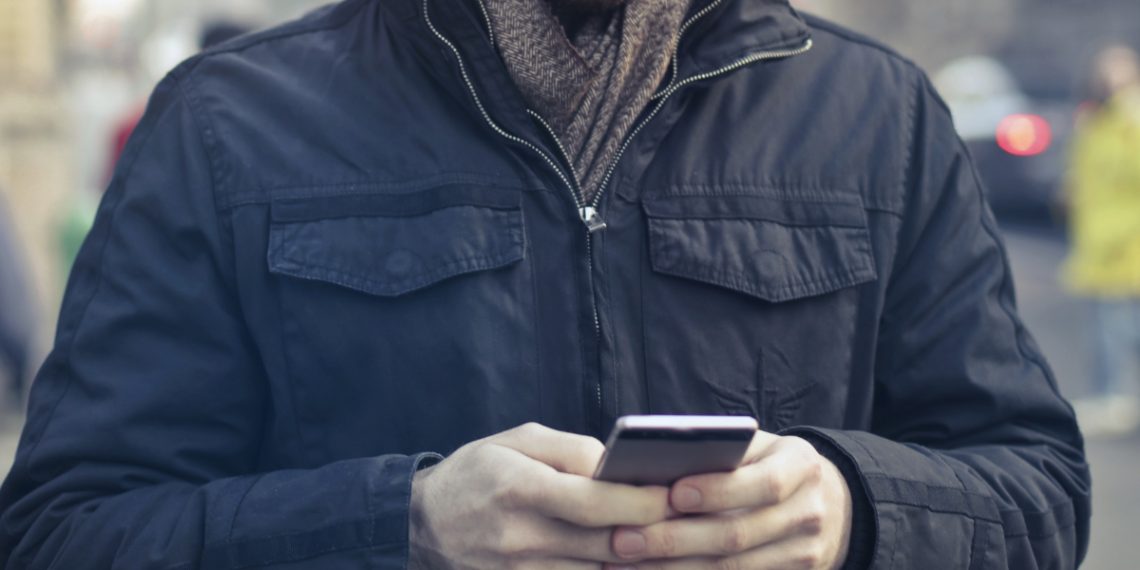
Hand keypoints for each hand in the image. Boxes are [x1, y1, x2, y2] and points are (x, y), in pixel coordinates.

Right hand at [409, 423, 671, 568]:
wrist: (424, 524)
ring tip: (667, 541)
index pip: (594, 502)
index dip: (642, 501)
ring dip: (636, 560)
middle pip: (605, 544)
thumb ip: (572, 450)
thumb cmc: (478, 472)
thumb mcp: (518, 441)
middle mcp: (519, 537)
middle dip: (653, 533)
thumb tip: (621, 468)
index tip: (675, 494)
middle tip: (686, 520)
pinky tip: (626, 560)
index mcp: (519, 488)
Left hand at [605, 432, 852, 569]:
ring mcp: (804, 554)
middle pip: (738, 534)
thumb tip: (654, 466)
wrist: (827, 503)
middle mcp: (809, 513)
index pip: (763, 483)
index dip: (717, 491)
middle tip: (623, 540)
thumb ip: (720, 452)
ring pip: (732, 568)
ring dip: (673, 568)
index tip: (672, 494)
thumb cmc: (769, 464)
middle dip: (675, 540)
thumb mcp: (757, 447)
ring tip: (623, 564)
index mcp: (801, 467)